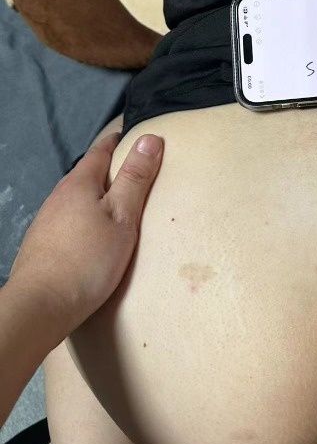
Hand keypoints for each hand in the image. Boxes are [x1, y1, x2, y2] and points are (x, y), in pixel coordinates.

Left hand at [9, 132, 162, 335]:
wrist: (40, 306)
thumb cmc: (88, 259)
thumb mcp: (122, 216)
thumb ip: (135, 178)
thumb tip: (149, 138)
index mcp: (79, 184)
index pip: (100, 151)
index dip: (118, 142)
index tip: (134, 137)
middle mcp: (58, 197)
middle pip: (86, 175)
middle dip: (108, 170)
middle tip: (133, 173)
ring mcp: (46, 221)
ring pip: (75, 199)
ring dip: (95, 197)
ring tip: (116, 205)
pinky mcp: (41, 245)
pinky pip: (67, 220)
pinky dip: (84, 218)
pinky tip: (91, 236)